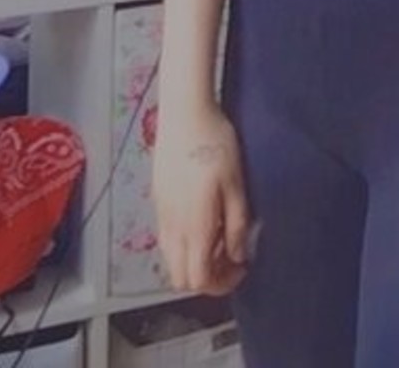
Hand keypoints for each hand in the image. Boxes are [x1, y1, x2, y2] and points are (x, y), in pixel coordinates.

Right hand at [152, 103, 252, 297]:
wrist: (184, 113)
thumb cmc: (213, 142)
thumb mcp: (236, 184)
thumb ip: (237, 224)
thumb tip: (238, 253)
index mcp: (194, 226)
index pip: (199, 280)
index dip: (222, 284)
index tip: (240, 268)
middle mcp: (172, 226)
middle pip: (180, 277)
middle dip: (206, 278)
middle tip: (229, 258)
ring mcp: (161, 214)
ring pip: (171, 259)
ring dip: (194, 260)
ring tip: (218, 236)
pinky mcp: (158, 200)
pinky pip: (167, 238)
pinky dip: (184, 243)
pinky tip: (204, 219)